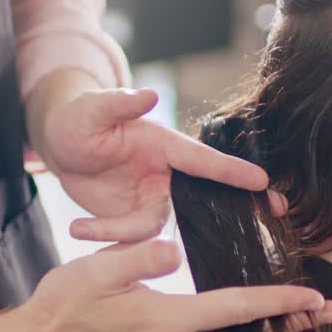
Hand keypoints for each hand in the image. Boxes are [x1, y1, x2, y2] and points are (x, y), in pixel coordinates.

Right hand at [14, 239, 331, 331]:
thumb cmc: (60, 312)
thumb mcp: (96, 270)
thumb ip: (141, 257)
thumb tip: (173, 252)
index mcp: (166, 324)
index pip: (237, 312)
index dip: (280, 304)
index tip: (315, 299)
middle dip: (290, 326)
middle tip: (330, 312)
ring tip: (296, 321)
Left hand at [28, 72, 287, 242]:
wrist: (61, 145)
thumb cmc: (80, 118)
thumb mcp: (95, 109)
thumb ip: (121, 103)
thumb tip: (148, 94)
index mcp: (164, 145)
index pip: (204, 160)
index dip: (233, 172)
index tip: (263, 183)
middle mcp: (164, 174)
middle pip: (205, 198)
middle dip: (235, 209)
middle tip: (269, 216)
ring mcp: (150, 198)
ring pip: (155, 228)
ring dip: (122, 233)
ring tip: (81, 227)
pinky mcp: (131, 218)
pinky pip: (128, 237)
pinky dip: (104, 237)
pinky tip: (76, 228)